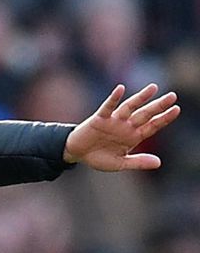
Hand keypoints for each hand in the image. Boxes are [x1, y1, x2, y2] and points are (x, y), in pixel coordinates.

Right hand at [63, 83, 179, 170]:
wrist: (77, 153)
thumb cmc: (98, 157)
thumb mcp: (119, 164)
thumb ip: (138, 162)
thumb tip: (158, 163)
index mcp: (133, 136)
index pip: (152, 126)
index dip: (164, 118)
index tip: (176, 109)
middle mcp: (126, 126)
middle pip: (145, 114)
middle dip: (158, 106)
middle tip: (172, 96)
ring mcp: (114, 121)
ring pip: (130, 107)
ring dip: (141, 98)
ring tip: (153, 88)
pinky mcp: (99, 119)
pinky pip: (107, 107)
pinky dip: (113, 98)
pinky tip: (120, 89)